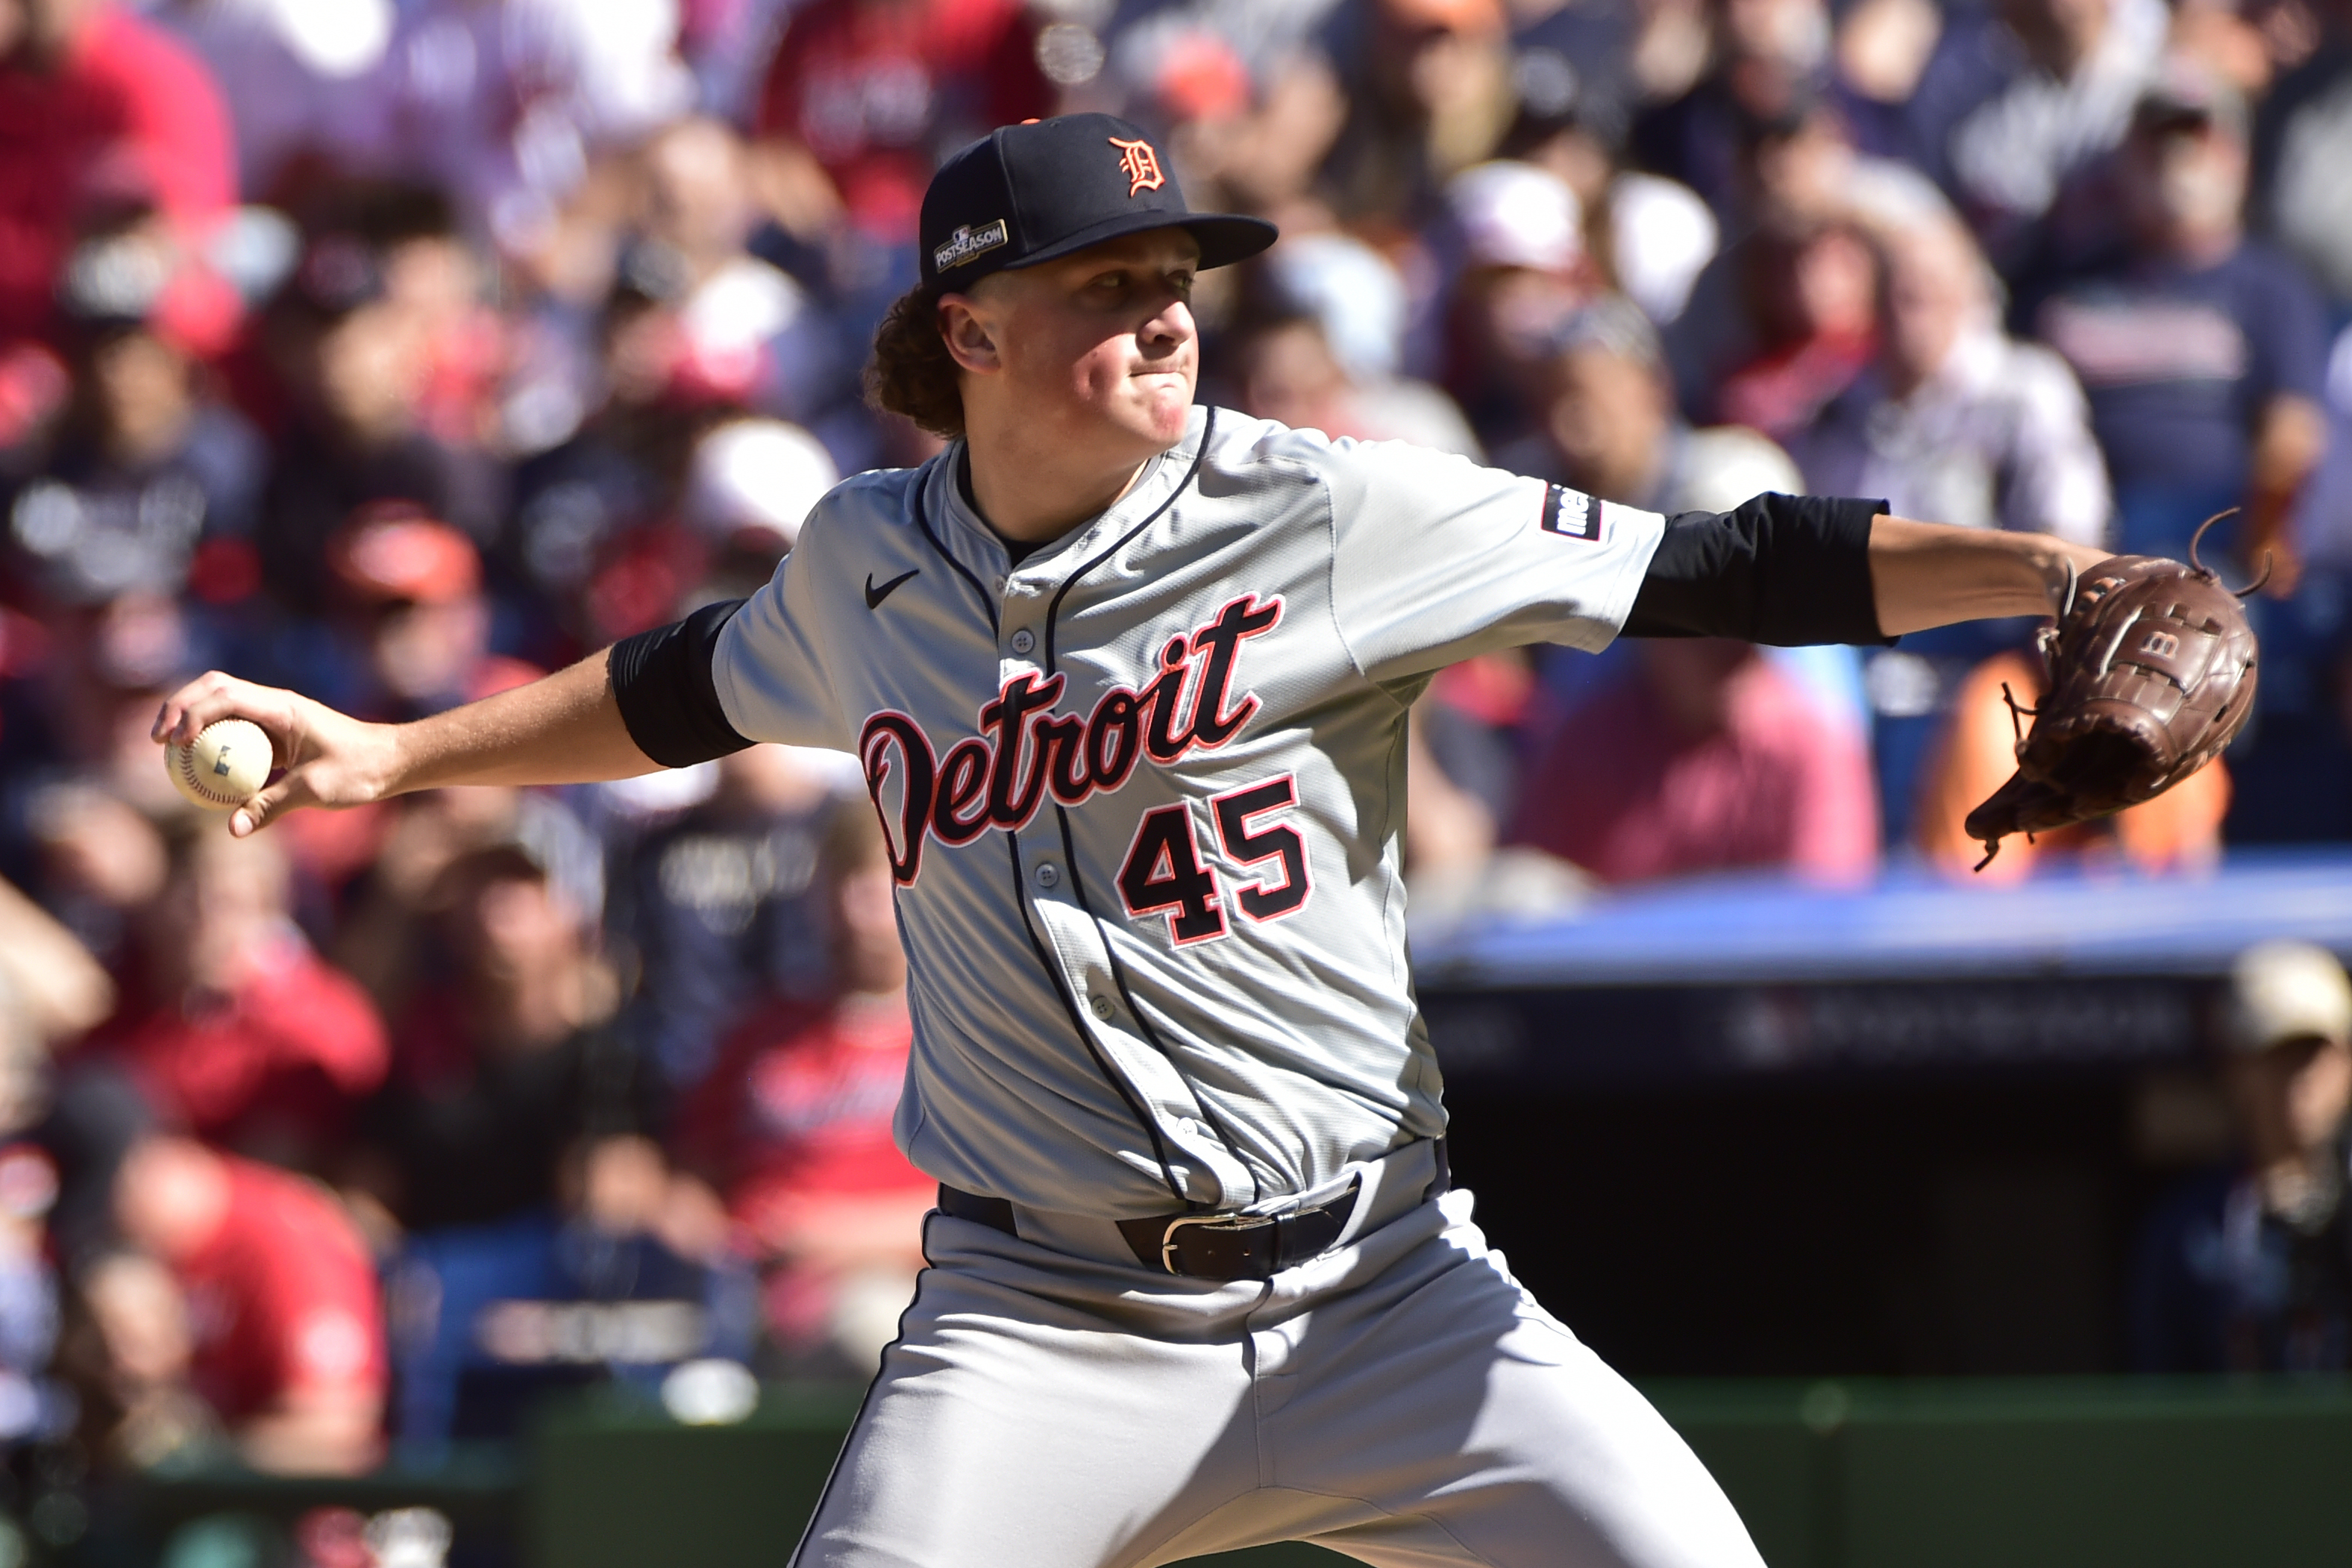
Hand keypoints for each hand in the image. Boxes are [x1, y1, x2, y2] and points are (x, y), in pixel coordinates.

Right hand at [152, 673, 402, 837]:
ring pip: (219, 705)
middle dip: (178, 708)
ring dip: (189, 720)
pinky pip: (234, 731)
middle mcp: (274, 704)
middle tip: (156, 743)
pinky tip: (197, 768)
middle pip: (212, 689)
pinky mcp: (274, 732)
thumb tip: (232, 829)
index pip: (225, 696)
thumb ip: (271, 806)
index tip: (175, 743)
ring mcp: (273, 715)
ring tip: (165, 752)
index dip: (192, 714)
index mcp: (282, 707)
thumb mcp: (316, 791)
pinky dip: (210, 742)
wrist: (391, 761)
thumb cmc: (360, 771)